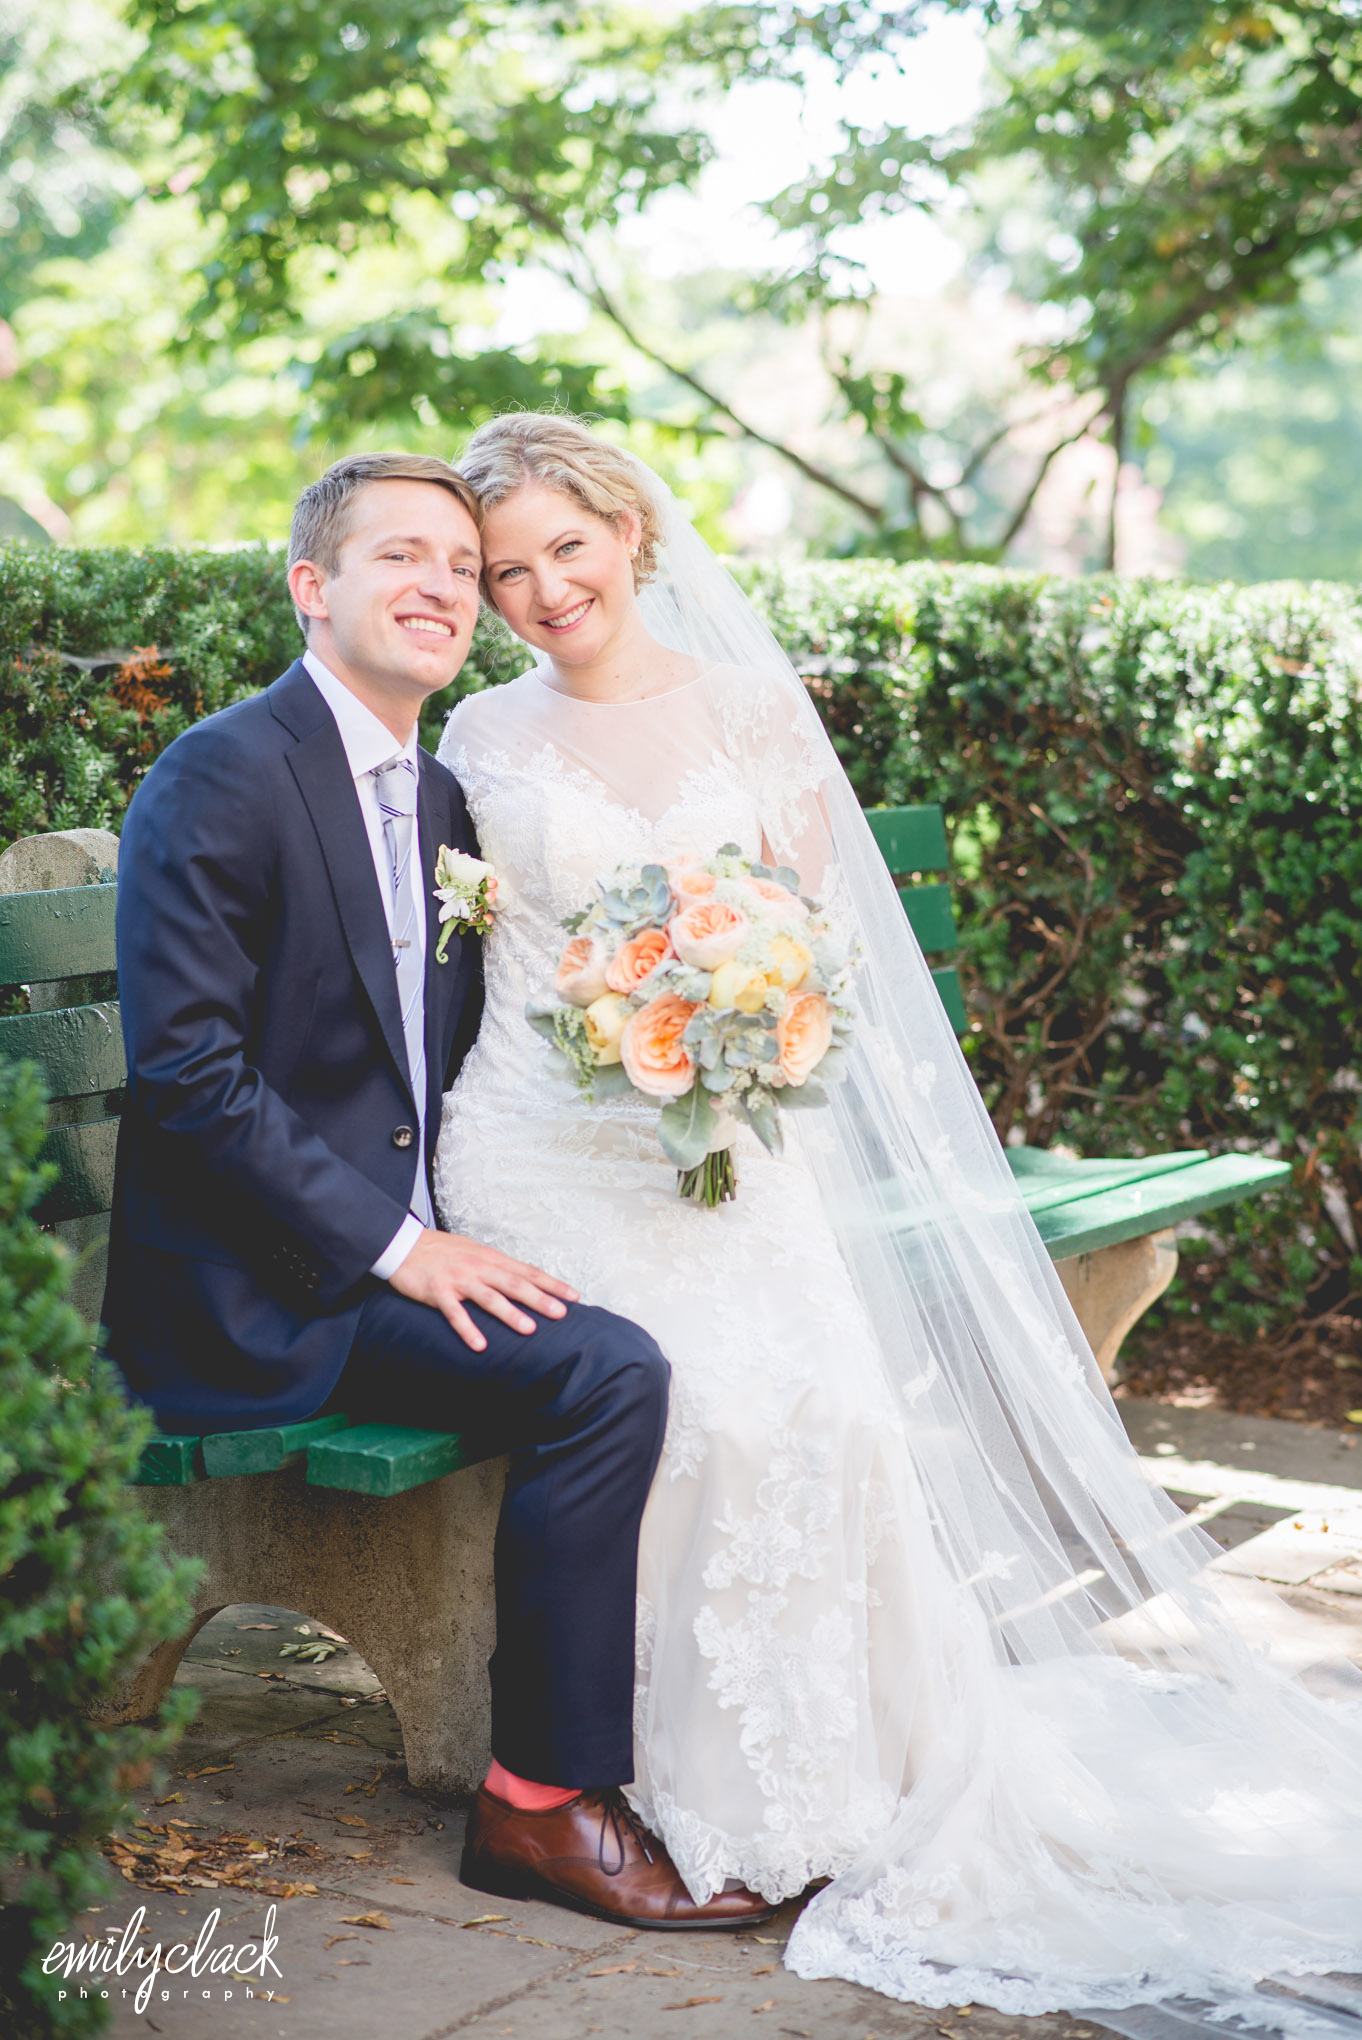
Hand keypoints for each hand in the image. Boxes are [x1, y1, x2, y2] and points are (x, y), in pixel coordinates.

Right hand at [387, 1228, 578, 1352]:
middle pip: (515, 1284)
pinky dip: (468, 1329)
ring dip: (510, 1314)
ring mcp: (459, 1279)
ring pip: (489, 1297)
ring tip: (529, 1329)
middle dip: (540, 1299)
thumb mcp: (475, 1252)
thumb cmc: (442, 1250)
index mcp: (491, 1258)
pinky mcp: (438, 1292)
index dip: (552, 1284)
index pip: (528, 1271)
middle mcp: (479, 1267)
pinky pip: (455, 1313)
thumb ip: (497, 1266)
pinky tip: (479, 1345)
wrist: (403, 1244)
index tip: (574, 1296)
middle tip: (561, 1314)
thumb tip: (523, 1278)